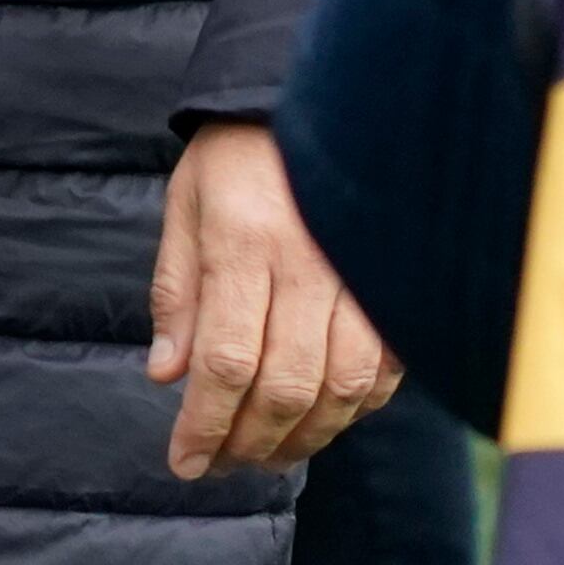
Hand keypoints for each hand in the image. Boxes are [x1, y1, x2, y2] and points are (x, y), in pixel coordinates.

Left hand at [150, 122, 398, 478]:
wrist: (315, 99)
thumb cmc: (237, 156)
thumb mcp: (185, 208)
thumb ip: (177, 293)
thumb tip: (167, 375)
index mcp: (246, 242)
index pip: (226, 361)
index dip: (205, 425)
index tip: (183, 462)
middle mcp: (310, 265)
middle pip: (286, 386)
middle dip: (249, 442)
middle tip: (220, 466)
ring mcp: (361, 276)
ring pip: (342, 388)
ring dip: (303, 438)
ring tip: (266, 455)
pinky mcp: (396, 285)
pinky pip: (384, 368)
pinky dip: (353, 408)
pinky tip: (321, 420)